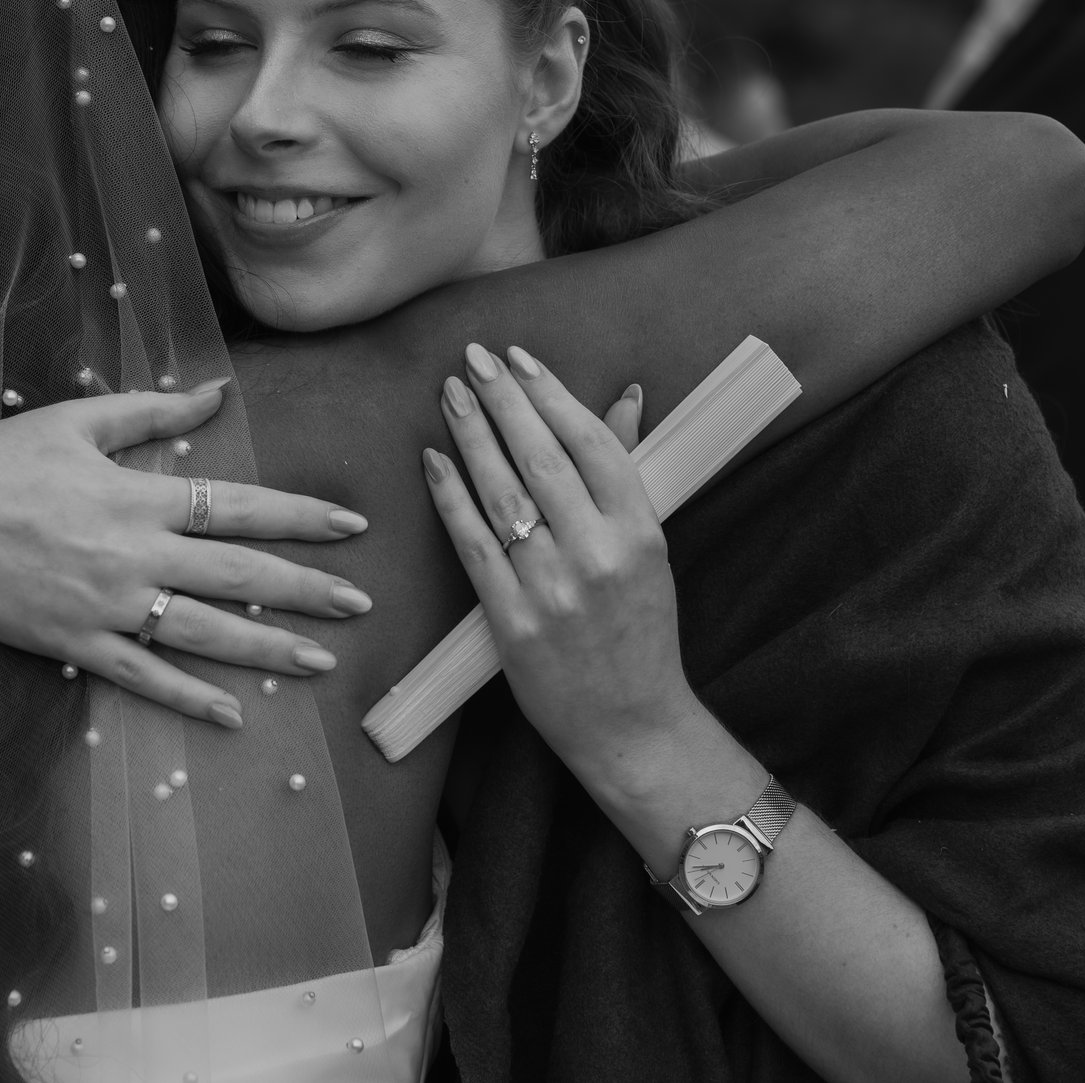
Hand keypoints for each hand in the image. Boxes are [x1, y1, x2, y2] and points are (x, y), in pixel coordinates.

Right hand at [0, 381, 373, 726]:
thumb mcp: (80, 419)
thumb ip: (155, 409)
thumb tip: (218, 391)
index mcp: (139, 494)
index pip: (240, 507)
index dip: (300, 516)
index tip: (352, 524)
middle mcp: (133, 552)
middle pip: (239, 575)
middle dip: (308, 588)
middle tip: (362, 603)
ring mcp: (105, 604)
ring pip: (204, 632)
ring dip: (269, 647)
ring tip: (323, 658)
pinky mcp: (71, 643)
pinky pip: (143, 676)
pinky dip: (190, 697)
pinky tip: (234, 713)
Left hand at [424, 343, 702, 795]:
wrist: (632, 726)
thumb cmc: (642, 631)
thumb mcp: (650, 548)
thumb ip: (627, 470)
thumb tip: (625, 396)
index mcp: (642, 532)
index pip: (591, 443)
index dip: (551, 394)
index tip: (520, 359)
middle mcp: (599, 555)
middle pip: (541, 458)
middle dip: (503, 400)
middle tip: (474, 358)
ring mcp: (553, 589)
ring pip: (502, 494)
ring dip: (471, 436)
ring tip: (449, 393)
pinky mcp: (512, 622)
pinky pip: (473, 545)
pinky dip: (450, 498)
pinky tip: (433, 460)